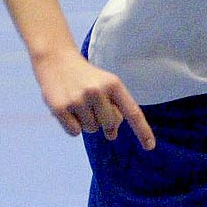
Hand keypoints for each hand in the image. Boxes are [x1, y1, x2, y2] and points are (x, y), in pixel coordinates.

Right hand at [34, 48, 154, 148]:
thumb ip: (114, 108)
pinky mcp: (60, 108)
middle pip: (109, 125)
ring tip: (78, 102)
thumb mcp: (105, 85)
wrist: (56, 59)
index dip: (142, 131)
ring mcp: (78, 100)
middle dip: (103, 121)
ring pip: (91, 130)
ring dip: (86, 122)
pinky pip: (74, 132)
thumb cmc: (86, 77)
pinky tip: (68, 109)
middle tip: (92, 104)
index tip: (150, 147)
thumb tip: (112, 135)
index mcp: (113, 84)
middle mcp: (97, 91)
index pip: (132, 112)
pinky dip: (72, 126)